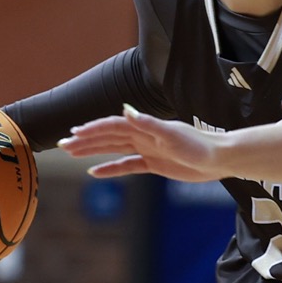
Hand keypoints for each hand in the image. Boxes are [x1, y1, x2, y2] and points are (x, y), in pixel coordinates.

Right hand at [59, 105, 227, 181]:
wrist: (219, 159)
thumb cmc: (199, 145)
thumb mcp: (172, 135)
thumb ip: (147, 123)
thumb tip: (125, 110)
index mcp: (145, 127)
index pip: (112, 126)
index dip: (92, 129)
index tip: (73, 133)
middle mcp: (143, 136)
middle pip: (107, 137)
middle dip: (85, 140)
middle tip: (62, 145)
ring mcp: (147, 149)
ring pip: (113, 150)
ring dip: (92, 151)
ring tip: (71, 154)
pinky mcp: (154, 164)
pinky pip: (126, 165)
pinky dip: (110, 168)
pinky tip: (95, 172)